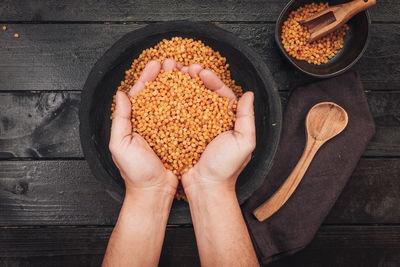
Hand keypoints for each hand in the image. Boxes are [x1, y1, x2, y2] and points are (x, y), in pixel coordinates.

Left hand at [109, 59, 179, 195]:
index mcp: (134, 122)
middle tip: (174, 63)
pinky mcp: (180, 136)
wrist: (155, 192)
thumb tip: (120, 95)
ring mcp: (166, 129)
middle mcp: (151, 123)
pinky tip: (196, 94)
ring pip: (173, 102)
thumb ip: (120, 120)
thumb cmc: (135, 173)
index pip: (141, 94)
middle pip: (158, 94)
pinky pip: (185, 117)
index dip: (148, 77)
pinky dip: (190, 104)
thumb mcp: (120, 145)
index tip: (156, 64)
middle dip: (165, 77)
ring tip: (186, 72)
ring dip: (179, 86)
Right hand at [180, 63, 255, 192]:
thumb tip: (249, 94)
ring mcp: (196, 127)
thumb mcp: (244, 142)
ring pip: (189, 102)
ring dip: (182, 87)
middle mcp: (212, 122)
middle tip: (185, 68)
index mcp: (228, 121)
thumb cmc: (226, 168)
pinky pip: (177, 116)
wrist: (206, 188)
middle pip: (203, 94)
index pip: (221, 94)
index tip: (201, 71)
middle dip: (194, 79)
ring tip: (173, 75)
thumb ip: (246, 118)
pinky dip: (171, 104)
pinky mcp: (182, 134)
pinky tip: (164, 94)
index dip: (212, 80)